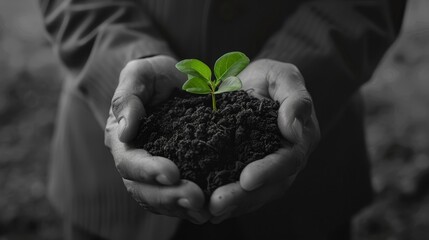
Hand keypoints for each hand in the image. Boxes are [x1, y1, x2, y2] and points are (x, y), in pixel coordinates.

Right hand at [104, 55, 210, 223]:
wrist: (173, 81)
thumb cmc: (154, 75)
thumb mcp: (139, 74)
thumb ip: (128, 98)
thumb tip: (124, 131)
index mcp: (122, 139)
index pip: (128, 161)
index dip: (148, 170)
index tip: (172, 172)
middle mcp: (135, 161)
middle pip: (143, 189)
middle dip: (168, 196)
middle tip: (195, 198)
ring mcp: (153, 172)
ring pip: (160, 200)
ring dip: (180, 207)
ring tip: (204, 209)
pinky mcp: (175, 174)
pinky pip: (177, 197)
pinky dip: (190, 206)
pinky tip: (209, 209)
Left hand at [209, 59, 320, 222]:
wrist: (253, 83)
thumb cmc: (271, 78)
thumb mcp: (284, 77)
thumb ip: (295, 99)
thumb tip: (292, 130)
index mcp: (299, 139)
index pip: (288, 160)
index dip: (269, 171)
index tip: (247, 179)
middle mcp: (285, 159)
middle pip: (270, 186)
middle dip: (244, 197)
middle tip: (218, 205)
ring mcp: (266, 167)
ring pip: (254, 194)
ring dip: (233, 204)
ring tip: (209, 211)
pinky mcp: (246, 168)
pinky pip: (239, 189)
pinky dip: (226, 200)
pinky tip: (206, 209)